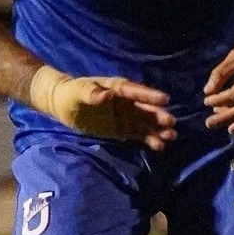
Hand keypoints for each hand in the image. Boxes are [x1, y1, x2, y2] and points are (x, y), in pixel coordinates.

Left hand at [38, 73, 176, 150]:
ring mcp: (124, 116)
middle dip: (158, 115)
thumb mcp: (78, 92)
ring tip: (170, 136)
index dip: (149, 95)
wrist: (62, 104)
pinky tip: (158, 145)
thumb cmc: (71, 93)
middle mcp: (124, 102)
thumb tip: (103, 96)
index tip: (165, 99)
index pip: (134, 91)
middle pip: (144, 108)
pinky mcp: (120, 129)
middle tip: (171, 122)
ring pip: (144, 122)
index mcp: (116, 88)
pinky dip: (148, 139)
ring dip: (157, 129)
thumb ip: (90, 93)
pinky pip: (137, 134)